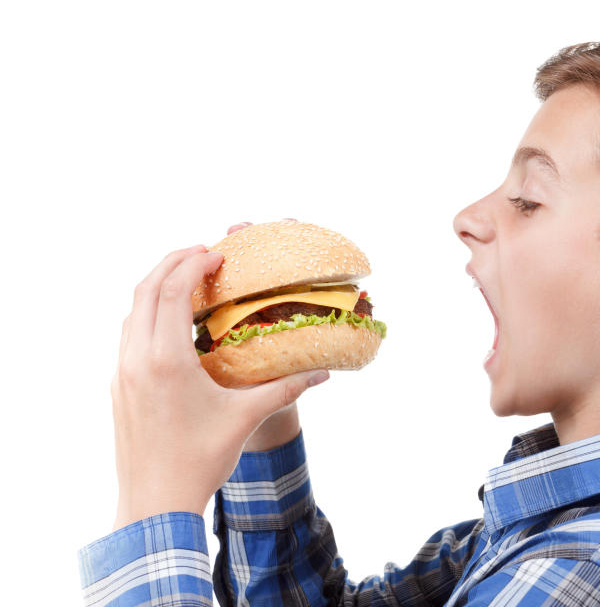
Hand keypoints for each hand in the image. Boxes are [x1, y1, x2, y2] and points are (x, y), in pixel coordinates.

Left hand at [110, 240, 328, 530]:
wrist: (154, 503)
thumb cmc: (200, 460)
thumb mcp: (246, 418)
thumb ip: (285, 389)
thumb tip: (324, 373)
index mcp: (166, 360)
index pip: (171, 291)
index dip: (193, 264)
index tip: (218, 254)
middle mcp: (137, 358)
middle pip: (145, 290)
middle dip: (172, 263)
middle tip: (202, 253)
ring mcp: (122, 372)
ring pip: (131, 311)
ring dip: (156, 286)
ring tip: (186, 278)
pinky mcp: (119, 386)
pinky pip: (128, 334)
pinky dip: (147, 313)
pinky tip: (170, 322)